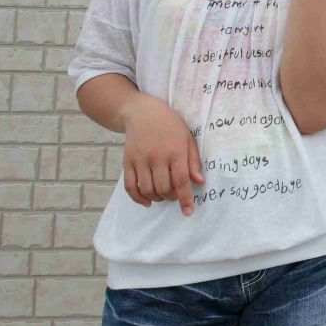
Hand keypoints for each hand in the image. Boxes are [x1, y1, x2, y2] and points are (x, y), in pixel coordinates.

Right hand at [119, 95, 204, 214]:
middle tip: (174, 195)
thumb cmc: (170, 126)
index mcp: (175, 151)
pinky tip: (147, 201)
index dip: (185, 199)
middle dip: (171, 197)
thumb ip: (193, 161)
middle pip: (163, 188)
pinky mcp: (127, 161)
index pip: (181, 180)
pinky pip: (130, 186)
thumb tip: (199, 182)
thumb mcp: (188, 138)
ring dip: (156, 198)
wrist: (142, 113)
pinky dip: (138, 198)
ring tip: (162, 195)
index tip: (188, 212)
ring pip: (147, 190)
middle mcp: (157, 157)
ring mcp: (140, 160)